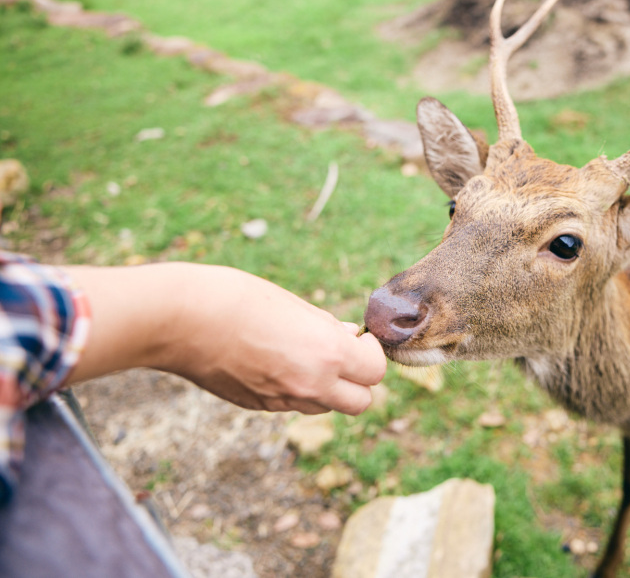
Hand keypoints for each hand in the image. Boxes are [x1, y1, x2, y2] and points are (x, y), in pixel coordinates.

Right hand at [65, 263, 386, 414]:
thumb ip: (326, 327)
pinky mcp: (257, 406)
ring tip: (304, 356)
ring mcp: (282, 400)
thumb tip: (349, 335)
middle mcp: (310, 384)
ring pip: (326, 406)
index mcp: (327, 353)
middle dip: (358, 380)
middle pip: (361, 402)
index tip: (358, 338)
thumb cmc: (236, 298)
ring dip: (328, 388)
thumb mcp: (292, 304)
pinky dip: (296, 390)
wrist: (179, 319)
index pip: (376, 371)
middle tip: (341, 354)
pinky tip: (274, 362)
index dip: (371, 353)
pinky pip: (292, 405)